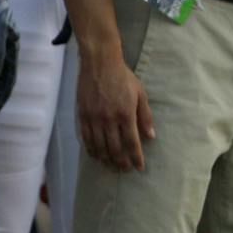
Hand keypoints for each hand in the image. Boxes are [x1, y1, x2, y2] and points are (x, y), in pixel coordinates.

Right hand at [77, 51, 153, 171]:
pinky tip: (96, 156)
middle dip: (121, 162)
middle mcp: (109, 119)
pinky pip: (86, 139)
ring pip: (99, 147)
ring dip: (106, 160)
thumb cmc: (123, 77)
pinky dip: (91, 150)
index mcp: (125, 113)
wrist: (99, 63)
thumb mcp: (140, 93)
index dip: (136, 157)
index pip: (132, 142)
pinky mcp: (82, 116)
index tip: (139, 167)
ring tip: (111, 166)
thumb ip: (145, 116)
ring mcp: (94, 119)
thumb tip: (150, 136)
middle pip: (115, 149)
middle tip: (125, 169)